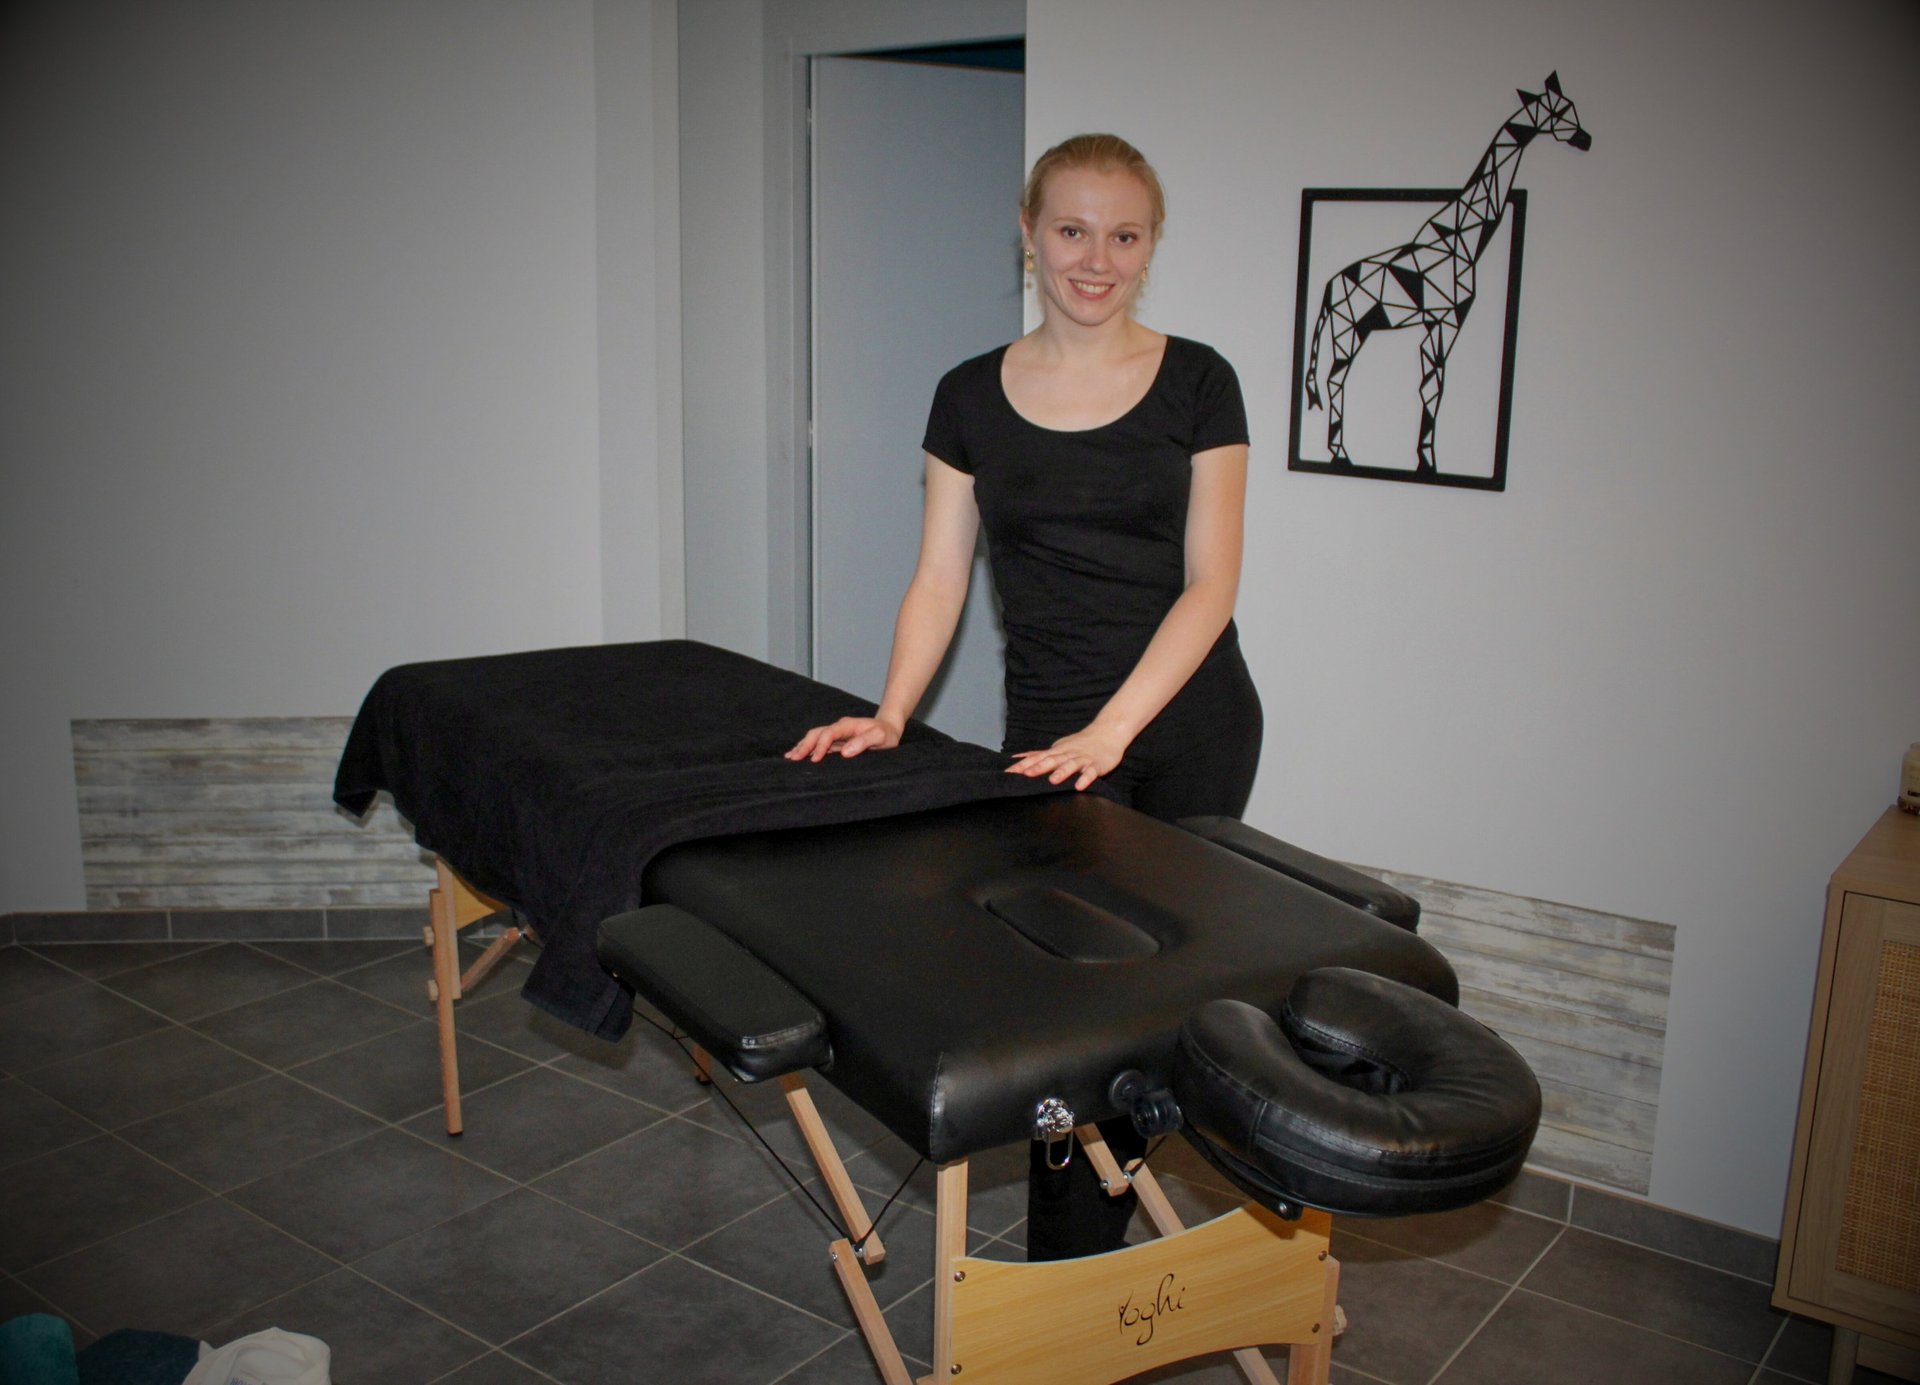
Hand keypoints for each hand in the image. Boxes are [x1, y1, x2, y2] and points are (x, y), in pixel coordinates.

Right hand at [786, 715, 903, 762]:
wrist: (889, 728)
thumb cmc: (885, 733)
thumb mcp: (880, 737)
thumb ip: (863, 742)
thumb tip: (845, 751)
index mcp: (847, 725)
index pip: (829, 733)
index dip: (820, 746)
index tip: (815, 759)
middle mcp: (839, 728)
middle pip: (817, 733)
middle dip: (805, 745)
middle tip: (794, 758)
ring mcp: (836, 735)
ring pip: (815, 737)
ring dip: (803, 746)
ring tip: (791, 757)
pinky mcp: (836, 742)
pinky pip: (819, 743)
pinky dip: (808, 748)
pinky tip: (799, 754)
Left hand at [1006, 725, 1128, 790]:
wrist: (1108, 732)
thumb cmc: (1080, 743)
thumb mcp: (1058, 747)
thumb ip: (1039, 755)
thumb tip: (1019, 758)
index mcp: (1057, 752)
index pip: (1037, 758)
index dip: (1023, 765)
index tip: (1008, 773)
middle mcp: (1067, 754)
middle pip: (1052, 760)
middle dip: (1039, 767)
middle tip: (1026, 775)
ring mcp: (1082, 759)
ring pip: (1071, 765)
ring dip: (1062, 772)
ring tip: (1053, 780)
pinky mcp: (1097, 764)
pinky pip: (1091, 772)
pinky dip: (1086, 778)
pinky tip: (1080, 786)